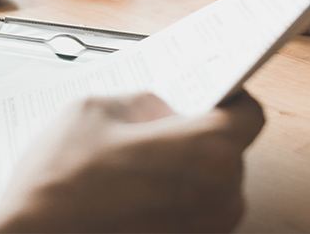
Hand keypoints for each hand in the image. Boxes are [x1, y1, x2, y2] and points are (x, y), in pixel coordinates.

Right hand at [0, 92, 263, 233]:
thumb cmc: (60, 182)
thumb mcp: (93, 111)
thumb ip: (139, 103)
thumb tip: (159, 108)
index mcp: (204, 152)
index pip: (249, 115)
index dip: (229, 97)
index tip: (211, 90)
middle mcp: (216, 198)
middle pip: (228, 151)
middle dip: (197, 133)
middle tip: (158, 123)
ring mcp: (203, 231)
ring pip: (211, 185)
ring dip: (185, 168)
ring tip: (137, 158)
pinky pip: (192, 213)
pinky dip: (171, 197)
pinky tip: (132, 187)